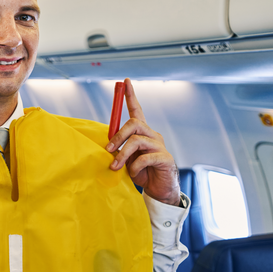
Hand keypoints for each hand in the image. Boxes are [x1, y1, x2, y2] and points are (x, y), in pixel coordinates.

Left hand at [106, 78, 179, 205]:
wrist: (158, 190)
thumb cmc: (141, 172)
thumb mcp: (126, 159)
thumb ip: (120, 149)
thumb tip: (107, 145)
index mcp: (142, 133)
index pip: (137, 110)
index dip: (130, 96)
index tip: (125, 81)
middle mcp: (152, 135)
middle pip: (134, 123)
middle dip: (118, 136)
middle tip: (108, 150)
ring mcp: (160, 146)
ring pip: (137, 140)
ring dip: (123, 154)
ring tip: (115, 166)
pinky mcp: (165, 158)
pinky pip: (145, 157)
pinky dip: (135, 166)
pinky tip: (134, 173)